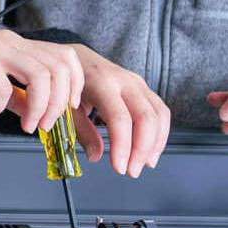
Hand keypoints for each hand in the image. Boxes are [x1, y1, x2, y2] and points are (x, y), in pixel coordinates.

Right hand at [0, 27, 83, 133]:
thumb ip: (12, 93)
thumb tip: (30, 110)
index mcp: (19, 47)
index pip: (65, 58)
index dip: (74, 85)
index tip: (67, 109)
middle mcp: (12, 43)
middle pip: (59, 67)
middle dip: (59, 103)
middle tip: (45, 124)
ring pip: (40, 75)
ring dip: (39, 107)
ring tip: (27, 124)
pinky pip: (1, 86)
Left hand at [68, 45, 169, 177]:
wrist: (77, 56)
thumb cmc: (69, 80)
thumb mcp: (66, 104)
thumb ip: (81, 130)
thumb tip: (96, 156)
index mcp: (102, 82)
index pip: (119, 118)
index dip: (122, 146)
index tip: (119, 167)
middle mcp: (124, 80)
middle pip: (145, 118)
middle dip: (142, 149)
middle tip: (131, 171)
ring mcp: (137, 83)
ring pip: (159, 115)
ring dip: (155, 144)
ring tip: (143, 164)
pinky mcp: (144, 89)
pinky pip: (160, 112)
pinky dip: (160, 134)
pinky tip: (150, 151)